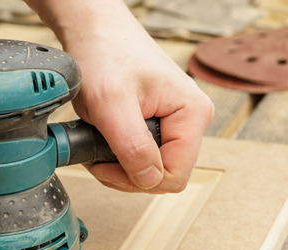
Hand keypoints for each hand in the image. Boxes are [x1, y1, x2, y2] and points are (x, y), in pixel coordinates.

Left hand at [67, 27, 213, 192]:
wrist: (95, 33)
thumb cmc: (105, 55)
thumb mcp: (111, 104)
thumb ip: (132, 146)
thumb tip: (149, 180)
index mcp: (192, 114)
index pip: (175, 176)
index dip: (138, 179)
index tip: (105, 164)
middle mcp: (190, 120)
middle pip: (163, 176)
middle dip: (126, 174)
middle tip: (97, 157)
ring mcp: (174, 123)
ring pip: (151, 169)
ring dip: (120, 166)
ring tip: (97, 143)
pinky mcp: (157, 124)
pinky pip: (142, 156)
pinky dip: (118, 156)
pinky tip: (103, 140)